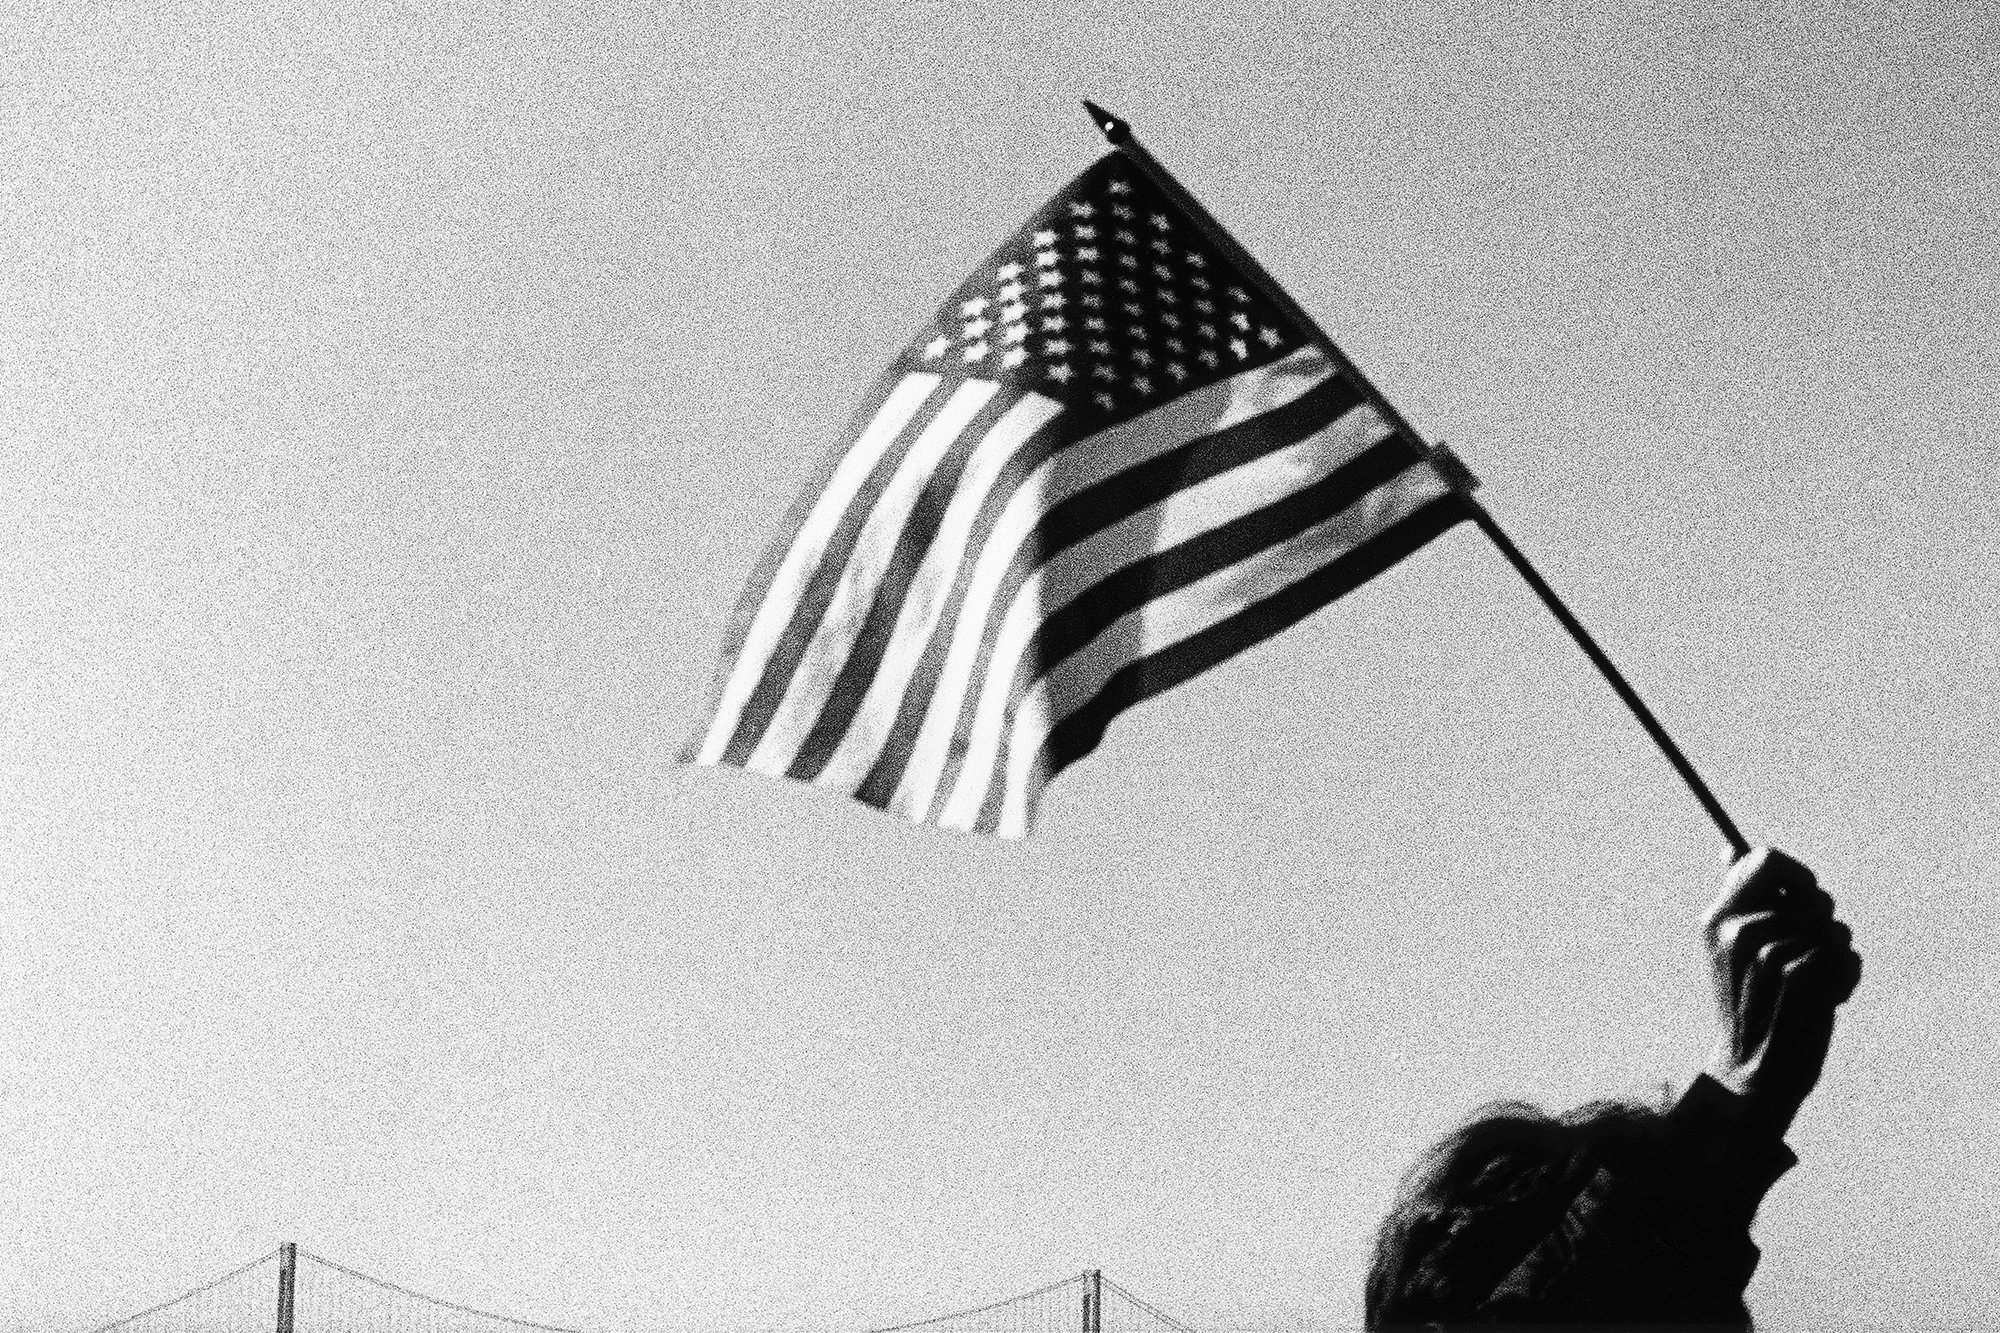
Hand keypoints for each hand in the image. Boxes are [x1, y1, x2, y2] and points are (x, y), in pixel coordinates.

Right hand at [1699, 847, 1861, 1134]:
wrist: (1753, 1074)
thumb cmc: (1752, 1008)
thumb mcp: (1731, 949)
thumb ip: (1739, 898)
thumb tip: (1731, 851)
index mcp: (1717, 918)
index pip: (1768, 859)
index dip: (1796, 876)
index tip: (1800, 901)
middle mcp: (1738, 930)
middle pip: (1811, 893)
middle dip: (1822, 922)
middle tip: (1804, 957)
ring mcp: (1767, 953)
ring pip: (1833, 927)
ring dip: (1836, 956)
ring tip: (1813, 986)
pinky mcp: (1800, 976)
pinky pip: (1845, 954)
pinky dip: (1846, 978)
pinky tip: (1826, 1001)